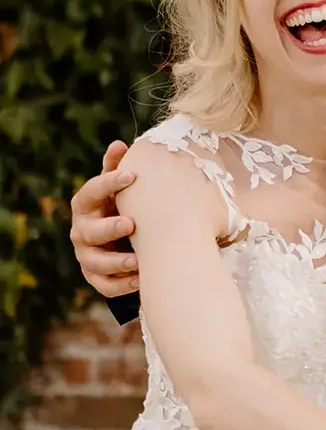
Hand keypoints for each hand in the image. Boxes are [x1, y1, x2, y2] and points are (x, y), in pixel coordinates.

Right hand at [69, 141, 139, 298]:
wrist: (119, 240)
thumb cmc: (120, 206)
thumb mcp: (119, 188)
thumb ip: (116, 168)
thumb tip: (119, 144)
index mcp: (86, 204)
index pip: (90, 192)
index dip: (108, 183)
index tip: (132, 175)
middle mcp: (81, 231)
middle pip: (89, 231)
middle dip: (108, 228)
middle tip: (131, 224)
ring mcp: (86, 255)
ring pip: (95, 262)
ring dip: (117, 262)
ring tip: (139, 261)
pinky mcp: (96, 277)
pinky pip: (105, 285)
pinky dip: (122, 285)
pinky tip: (141, 280)